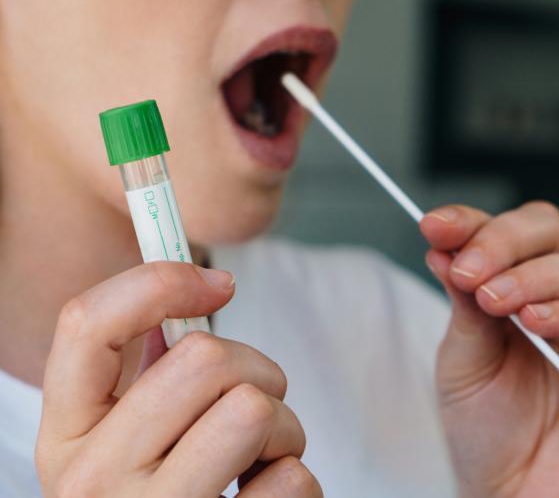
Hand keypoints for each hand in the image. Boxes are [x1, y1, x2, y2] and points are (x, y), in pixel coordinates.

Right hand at [36, 262, 320, 497]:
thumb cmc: (161, 484)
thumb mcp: (129, 431)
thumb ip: (150, 366)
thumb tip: (201, 287)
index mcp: (66, 435)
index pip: (88, 322)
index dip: (162, 281)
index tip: (220, 285)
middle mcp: (92, 481)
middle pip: (204, 358)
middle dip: (255, 368)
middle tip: (254, 399)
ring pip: (252, 411)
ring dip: (280, 424)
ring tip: (260, 452)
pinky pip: (291, 479)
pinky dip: (293, 476)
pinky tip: (262, 493)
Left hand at [420, 201, 558, 497]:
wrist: (519, 491)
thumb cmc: (488, 430)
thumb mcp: (463, 358)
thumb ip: (462, 305)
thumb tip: (442, 248)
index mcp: (509, 289)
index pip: (497, 231)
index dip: (467, 221)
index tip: (435, 226)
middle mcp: (552, 294)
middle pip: (544, 229)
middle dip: (500, 242)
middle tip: (469, 273)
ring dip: (531, 274)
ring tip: (497, 302)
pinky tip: (537, 320)